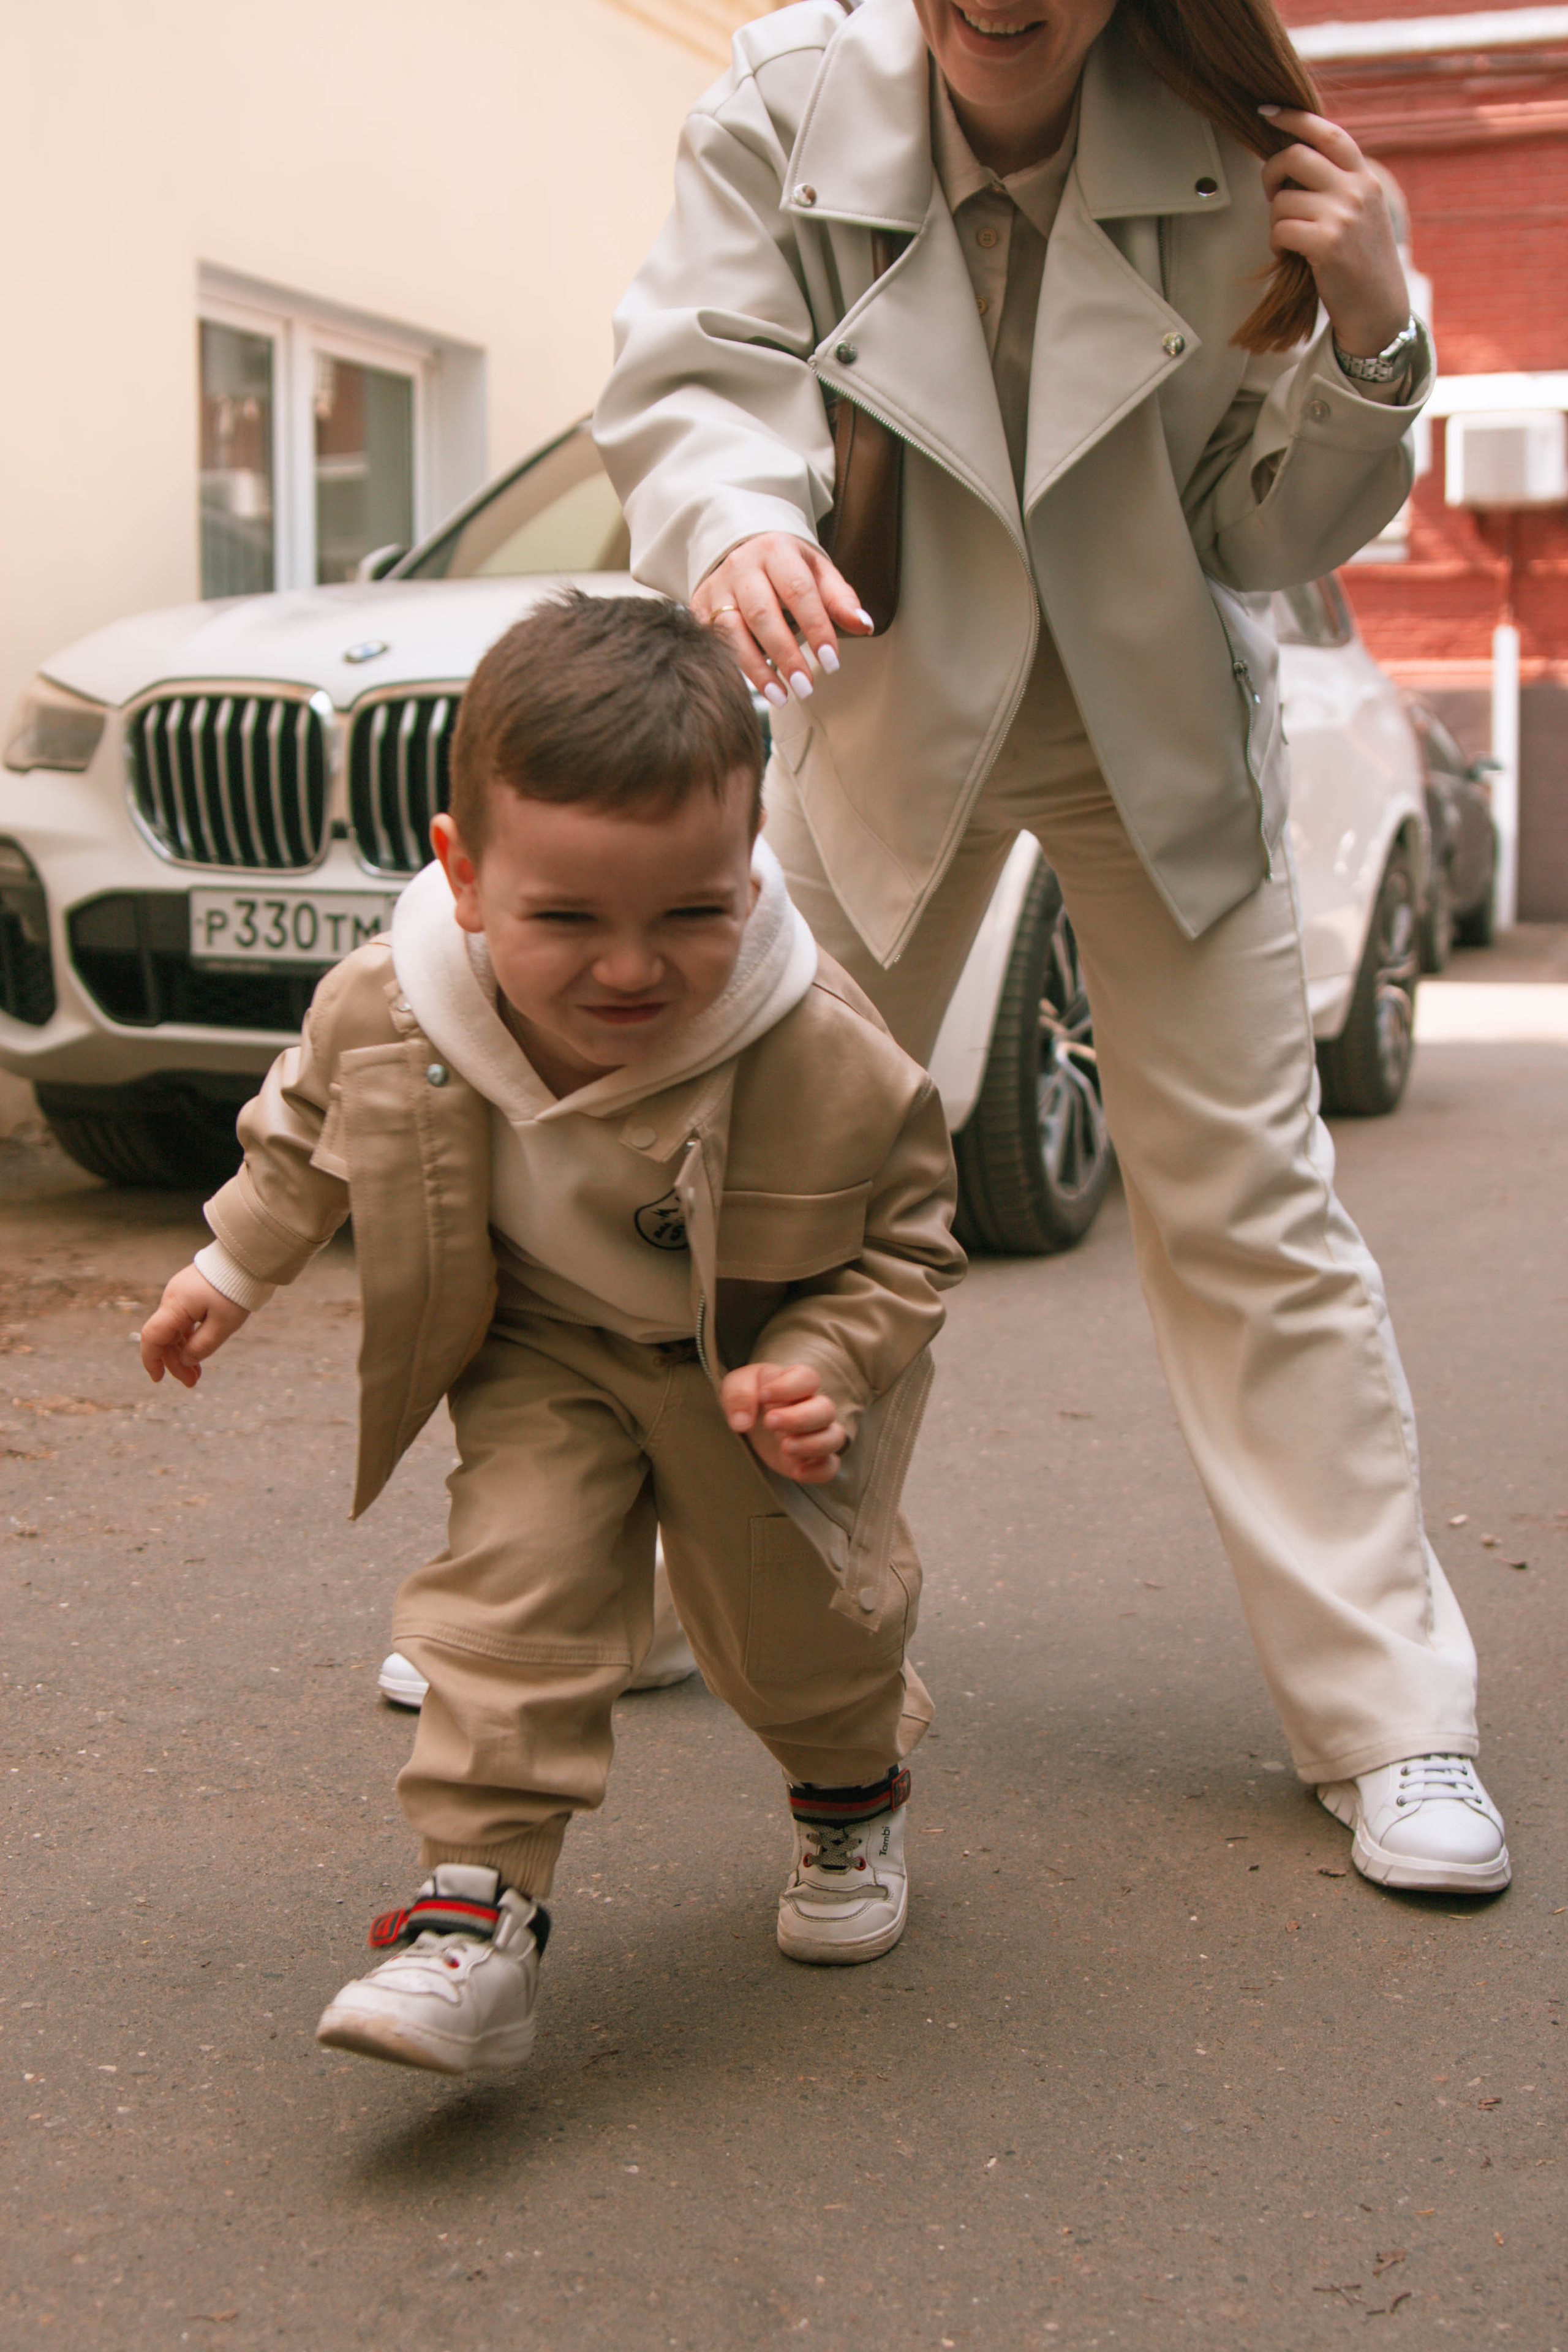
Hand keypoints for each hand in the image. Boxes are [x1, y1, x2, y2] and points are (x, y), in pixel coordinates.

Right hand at [140, 1266, 249, 1389]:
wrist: (246, 1259)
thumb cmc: (236, 1290)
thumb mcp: (223, 1325)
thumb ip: (202, 1346)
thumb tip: (185, 1361)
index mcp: (175, 1305)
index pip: (152, 1337)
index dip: (151, 1360)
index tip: (159, 1379)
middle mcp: (172, 1299)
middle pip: (165, 1337)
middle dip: (175, 1362)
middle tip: (191, 1382)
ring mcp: (181, 1295)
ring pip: (174, 1330)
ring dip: (183, 1353)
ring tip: (197, 1374)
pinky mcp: (191, 1293)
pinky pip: (183, 1321)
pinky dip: (189, 1338)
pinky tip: (198, 1353)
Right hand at [693, 535, 873, 708]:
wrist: (741, 548)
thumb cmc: (787, 567)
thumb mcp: (817, 572)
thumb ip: (840, 598)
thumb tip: (864, 624)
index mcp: (776, 551)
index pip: (798, 590)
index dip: (816, 627)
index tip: (832, 662)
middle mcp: (742, 567)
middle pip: (762, 613)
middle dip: (786, 654)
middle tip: (806, 687)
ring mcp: (717, 588)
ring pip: (732, 632)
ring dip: (757, 669)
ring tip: (781, 696)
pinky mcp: (701, 608)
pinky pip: (716, 643)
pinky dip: (736, 668)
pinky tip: (758, 688)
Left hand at [721, 1361, 846, 1485]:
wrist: (753, 1420)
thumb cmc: (749, 1396)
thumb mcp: (737, 1385)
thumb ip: (738, 1396)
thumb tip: (741, 1423)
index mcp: (796, 1382)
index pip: (807, 1378)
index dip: (789, 1386)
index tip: (763, 1395)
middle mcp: (812, 1406)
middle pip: (826, 1409)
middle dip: (800, 1418)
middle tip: (769, 1422)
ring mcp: (816, 1434)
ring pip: (835, 1437)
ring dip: (813, 1444)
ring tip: (785, 1447)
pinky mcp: (812, 1459)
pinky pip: (830, 1466)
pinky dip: (819, 1471)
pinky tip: (797, 1472)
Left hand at [1259, 108, 1408, 358]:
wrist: (1379, 309)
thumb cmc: (1362, 263)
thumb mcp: (1361, 212)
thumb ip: (1338, 184)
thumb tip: (1295, 163)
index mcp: (1364, 177)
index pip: (1327, 133)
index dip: (1294, 118)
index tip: (1267, 112)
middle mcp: (1356, 189)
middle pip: (1296, 156)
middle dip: (1271, 172)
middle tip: (1271, 193)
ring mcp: (1343, 215)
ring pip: (1283, 199)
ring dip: (1275, 219)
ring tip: (1288, 237)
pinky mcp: (1327, 243)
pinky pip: (1280, 229)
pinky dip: (1276, 243)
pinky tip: (1288, 253)